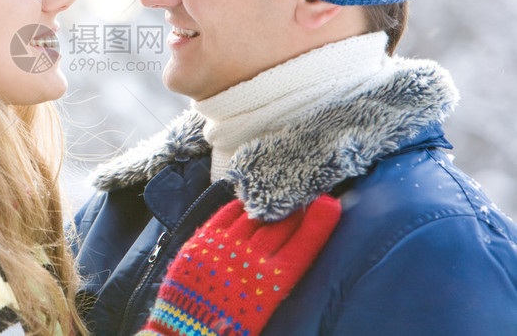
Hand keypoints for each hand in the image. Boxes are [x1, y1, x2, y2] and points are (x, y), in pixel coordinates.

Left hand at [139, 195, 340, 335]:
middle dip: (295, 210)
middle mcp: (251, 260)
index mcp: (271, 283)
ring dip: (269, 206)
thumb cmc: (229, 325)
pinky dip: (239, 206)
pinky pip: (226, 214)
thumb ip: (275, 278)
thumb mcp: (262, 306)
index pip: (303, 245)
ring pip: (255, 216)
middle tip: (304, 195)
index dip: (319, 224)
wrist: (186, 329)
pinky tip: (247, 202)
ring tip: (278, 196)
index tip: (330, 203)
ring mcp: (225, 247)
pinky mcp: (202, 240)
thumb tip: (288, 247)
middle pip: (281, 225)